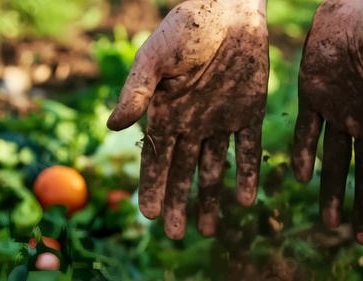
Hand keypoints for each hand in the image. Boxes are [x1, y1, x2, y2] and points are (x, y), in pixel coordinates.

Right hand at [107, 0, 268, 238]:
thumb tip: (112, 126)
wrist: (230, 10)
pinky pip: (248, 149)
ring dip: (212, 198)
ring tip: (209, 229)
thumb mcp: (156, 58)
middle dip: (178, 202)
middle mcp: (192, 122)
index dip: (151, 186)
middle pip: (182, 171)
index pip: (155, 157)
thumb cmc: (188, 29)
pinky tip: (245, 199)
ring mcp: (221, 120)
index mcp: (166, 112)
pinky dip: (248, 174)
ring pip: (214, 168)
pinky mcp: (249, 113)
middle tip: (175, 233)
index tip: (148, 215)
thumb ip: (137, 91)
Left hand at [292, 0, 362, 244]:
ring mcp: (335, 110)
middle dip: (362, 203)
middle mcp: (361, 119)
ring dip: (330, 189)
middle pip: (362, 171)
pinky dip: (303, 153)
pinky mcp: (311, 96)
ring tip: (328, 220)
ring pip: (332, 159)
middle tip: (357, 236)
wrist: (355, 1)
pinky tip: (300, 175)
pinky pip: (306, 131)